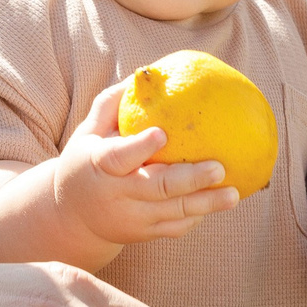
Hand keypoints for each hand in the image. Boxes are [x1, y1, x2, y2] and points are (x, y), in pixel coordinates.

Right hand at [47, 80, 241, 249]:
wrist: (73, 217)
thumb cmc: (87, 160)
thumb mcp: (89, 131)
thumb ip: (112, 104)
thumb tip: (145, 72)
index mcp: (97, 165)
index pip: (118, 157)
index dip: (139, 147)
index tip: (163, 133)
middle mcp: (115, 195)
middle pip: (155, 188)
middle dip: (189, 180)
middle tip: (219, 167)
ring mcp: (131, 218)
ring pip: (171, 212)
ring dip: (205, 204)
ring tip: (233, 193)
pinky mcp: (144, 234)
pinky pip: (174, 227)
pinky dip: (196, 217)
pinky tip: (218, 204)